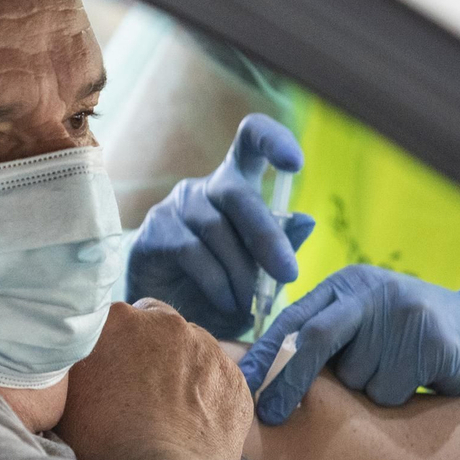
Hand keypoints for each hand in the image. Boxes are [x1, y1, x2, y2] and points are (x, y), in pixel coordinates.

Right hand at [59, 300, 251, 459]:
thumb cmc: (103, 442)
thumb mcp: (66, 396)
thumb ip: (76, 364)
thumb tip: (80, 359)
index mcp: (117, 319)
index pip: (117, 318)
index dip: (114, 345)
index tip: (111, 369)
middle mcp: (165, 323)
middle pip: (157, 325)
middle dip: (150, 348)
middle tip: (138, 389)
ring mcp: (207, 348)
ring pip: (192, 350)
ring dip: (181, 369)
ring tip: (167, 412)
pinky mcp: (235, 379)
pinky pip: (218, 380)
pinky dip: (207, 396)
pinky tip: (192, 425)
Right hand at [125, 114, 316, 339]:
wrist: (170, 319)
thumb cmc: (219, 290)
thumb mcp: (259, 273)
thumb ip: (281, 248)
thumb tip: (306, 220)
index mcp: (234, 185)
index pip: (249, 140)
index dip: (273, 141)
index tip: (295, 164)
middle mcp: (203, 189)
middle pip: (238, 194)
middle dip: (267, 236)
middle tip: (288, 275)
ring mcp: (174, 207)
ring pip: (217, 229)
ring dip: (241, 272)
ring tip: (250, 305)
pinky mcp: (153, 232)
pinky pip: (192, 250)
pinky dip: (217, 281)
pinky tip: (226, 302)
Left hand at [239, 264, 459, 424]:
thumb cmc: (399, 336)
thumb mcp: (358, 324)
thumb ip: (319, 339)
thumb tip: (262, 379)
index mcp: (344, 285)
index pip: (292, 318)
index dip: (264, 353)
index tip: (242, 384)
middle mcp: (370, 291)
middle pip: (315, 339)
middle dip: (289, 381)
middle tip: (271, 415)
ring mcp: (402, 311)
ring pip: (354, 378)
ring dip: (363, 391)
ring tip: (390, 372)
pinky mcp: (430, 339)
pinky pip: (388, 390)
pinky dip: (393, 397)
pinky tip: (415, 378)